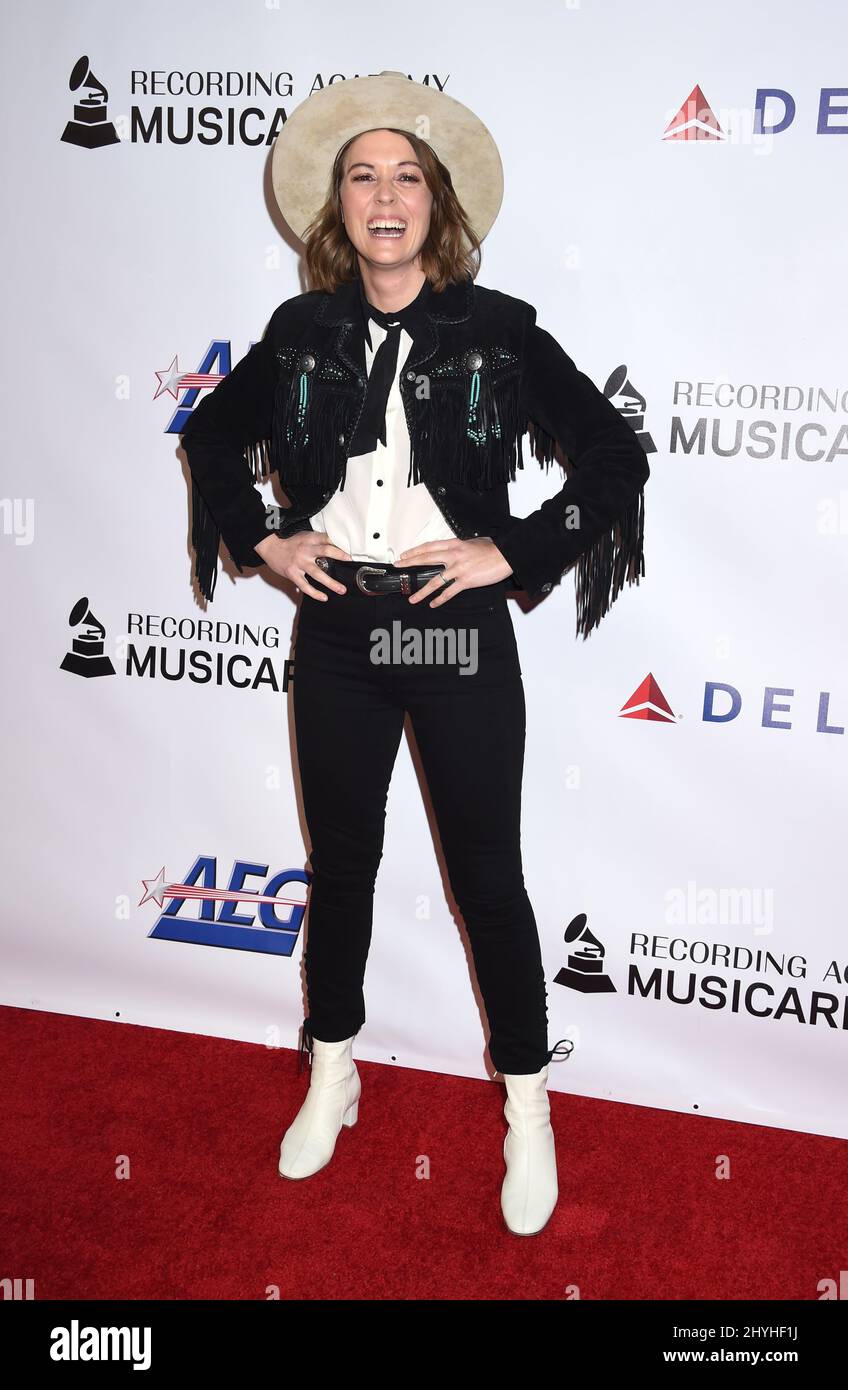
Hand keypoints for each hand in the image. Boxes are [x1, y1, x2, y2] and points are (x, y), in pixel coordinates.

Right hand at [254, 530, 352, 599]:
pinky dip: (315, 593)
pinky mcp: (292, 573)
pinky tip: (323, 597)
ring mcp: (299, 562)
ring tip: (341, 590)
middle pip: (326, 551)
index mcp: (309, 539)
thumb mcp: (303, 536)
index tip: (350, 548)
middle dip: (340, 556)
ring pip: (318, 573)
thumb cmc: (288, 542)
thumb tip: (334, 546)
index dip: (339, 542)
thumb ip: (317, 542)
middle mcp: (305, 550)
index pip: (327, 538)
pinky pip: (305, 585)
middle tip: (350, 561)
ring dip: (331, 583)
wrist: (269, 546)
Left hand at [394, 537, 512, 606]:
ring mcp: (459, 568)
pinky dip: (440, 599)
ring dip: (422, 591)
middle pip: (426, 559)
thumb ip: (462, 546)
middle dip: (410, 563)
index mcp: (455, 544)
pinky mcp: (466, 580)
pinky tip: (433, 604)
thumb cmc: (494, 549)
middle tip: (399, 567)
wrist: (507, 555)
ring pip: (434, 581)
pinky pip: (449, 592)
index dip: (415, 551)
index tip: (405, 555)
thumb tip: (457, 548)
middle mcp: (454, 555)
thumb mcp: (475, 542)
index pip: (429, 547)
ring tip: (412, 598)